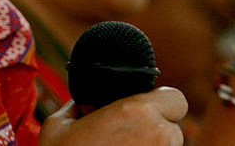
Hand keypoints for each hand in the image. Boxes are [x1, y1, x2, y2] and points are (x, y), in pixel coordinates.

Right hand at [38, 87, 186, 145]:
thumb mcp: (59, 125)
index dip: (162, 102)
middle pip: (173, 127)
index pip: (175, 99)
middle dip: (156, 128)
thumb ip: (78, 106)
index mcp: (137, 111)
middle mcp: (157, 135)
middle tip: (128, 135)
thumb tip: (84, 103)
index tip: (144, 110)